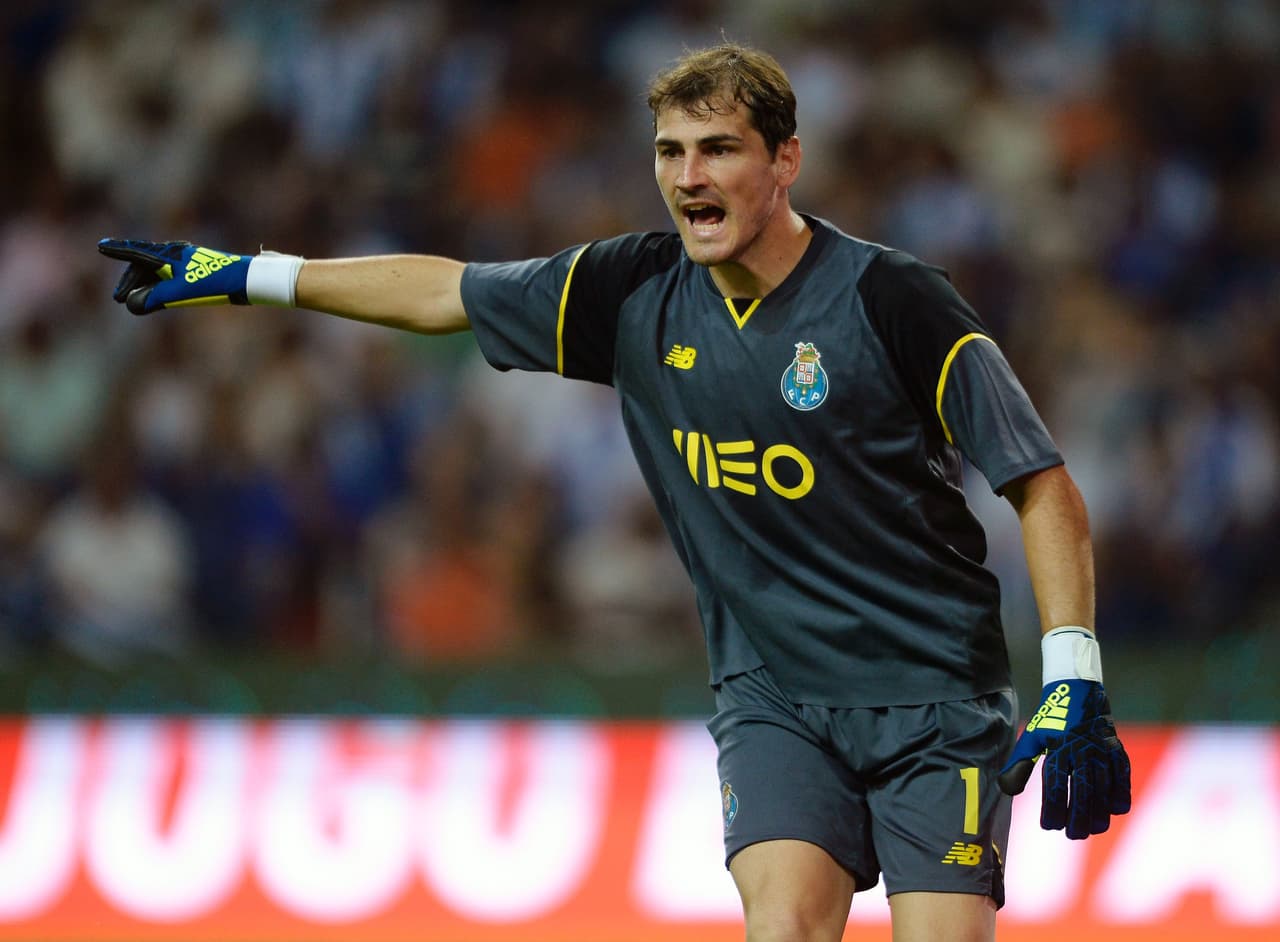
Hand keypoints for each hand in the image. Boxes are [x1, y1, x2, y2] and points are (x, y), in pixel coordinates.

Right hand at [98, 239, 250, 314]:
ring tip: (135, 298)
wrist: (246, 279)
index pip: (136, 252)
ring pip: (157, 269)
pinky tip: (158, 292)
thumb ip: (154, 298)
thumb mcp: (179, 293)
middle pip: (144, 263)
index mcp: (168, 255)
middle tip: (119, 299)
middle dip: (130, 281)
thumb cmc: (213, 283)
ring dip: (144, 283)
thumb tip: (132, 305)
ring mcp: (187, 259)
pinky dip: (158, 283)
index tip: (101, 247)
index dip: (117, 251)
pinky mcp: (197, 268)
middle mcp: (176, 253)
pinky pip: (169, 273)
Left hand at [998, 679, 1131, 838]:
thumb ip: (1020, 763)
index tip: (1048, 826)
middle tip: (1073, 835)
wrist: (1077, 689)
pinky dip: (1122, 792)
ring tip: (1095, 830)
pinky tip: (1117, 810)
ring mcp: (1101, 749)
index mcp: (1057, 749)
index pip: (1055, 785)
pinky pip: (1122, 773)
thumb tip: (1006, 790)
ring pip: (1103, 786)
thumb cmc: (1051, 718)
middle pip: (1082, 790)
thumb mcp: (1033, 737)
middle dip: (1078, 816)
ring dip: (1101, 811)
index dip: (1053, 808)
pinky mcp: (1116, 747)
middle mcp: (1081, 750)